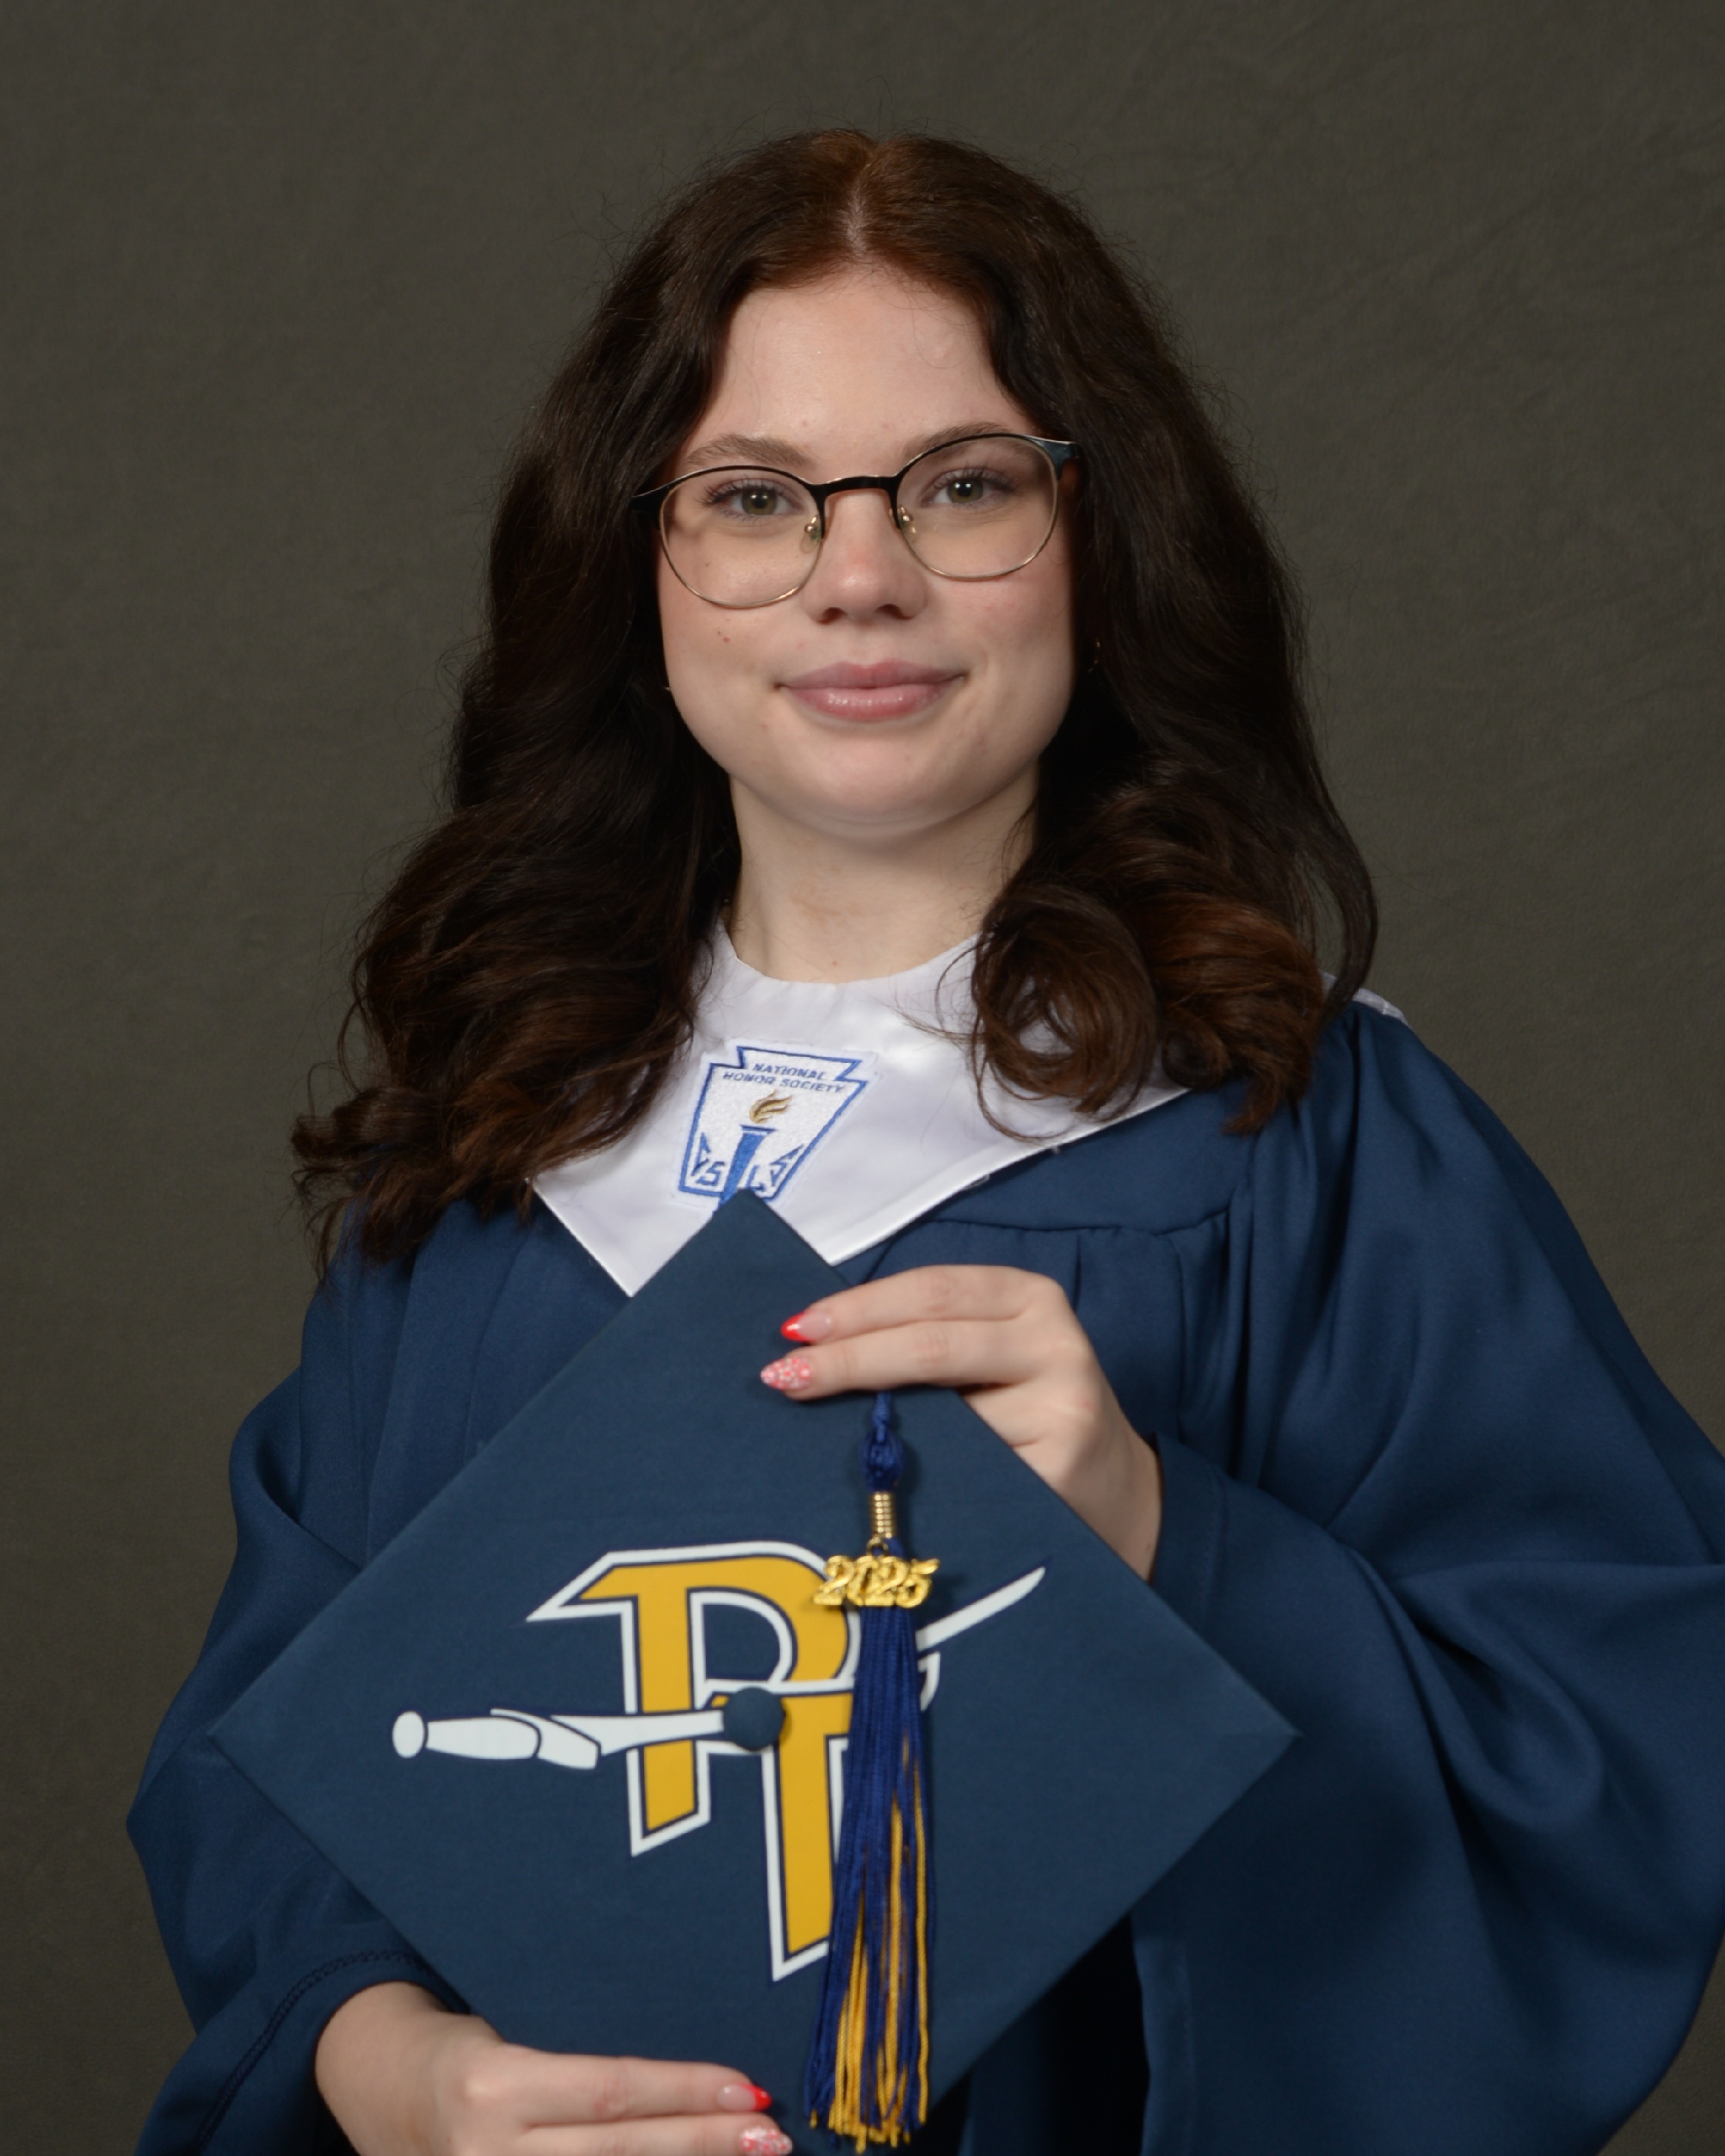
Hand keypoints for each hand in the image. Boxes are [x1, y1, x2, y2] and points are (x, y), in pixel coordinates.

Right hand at [315, 1983, 790, 2155]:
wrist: (376, 2091)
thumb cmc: (460, 2048)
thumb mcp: (510, 2039)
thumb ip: (582, 2070)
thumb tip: (682, 2078)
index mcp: (493, 2087)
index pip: (611, 2093)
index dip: (684, 2094)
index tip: (748, 2089)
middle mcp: (487, 2152)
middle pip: (621, 2153)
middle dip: (704, 2144)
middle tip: (773, 2136)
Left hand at [762, 1265, 1162, 1577]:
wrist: (1116, 1494)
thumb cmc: (1026, 1415)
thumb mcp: (991, 1355)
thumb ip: (928, 1339)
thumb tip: (816, 1344)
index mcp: (1030, 1297)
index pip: (931, 1290)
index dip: (858, 1308)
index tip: (794, 1329)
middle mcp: (1053, 1341)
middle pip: (931, 1342)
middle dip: (848, 1359)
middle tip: (784, 1376)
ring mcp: (1062, 1405)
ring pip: (946, 1408)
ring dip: (871, 1420)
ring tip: (813, 1419)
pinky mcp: (1059, 1466)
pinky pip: (967, 1464)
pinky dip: (915, 1467)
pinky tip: (881, 1474)